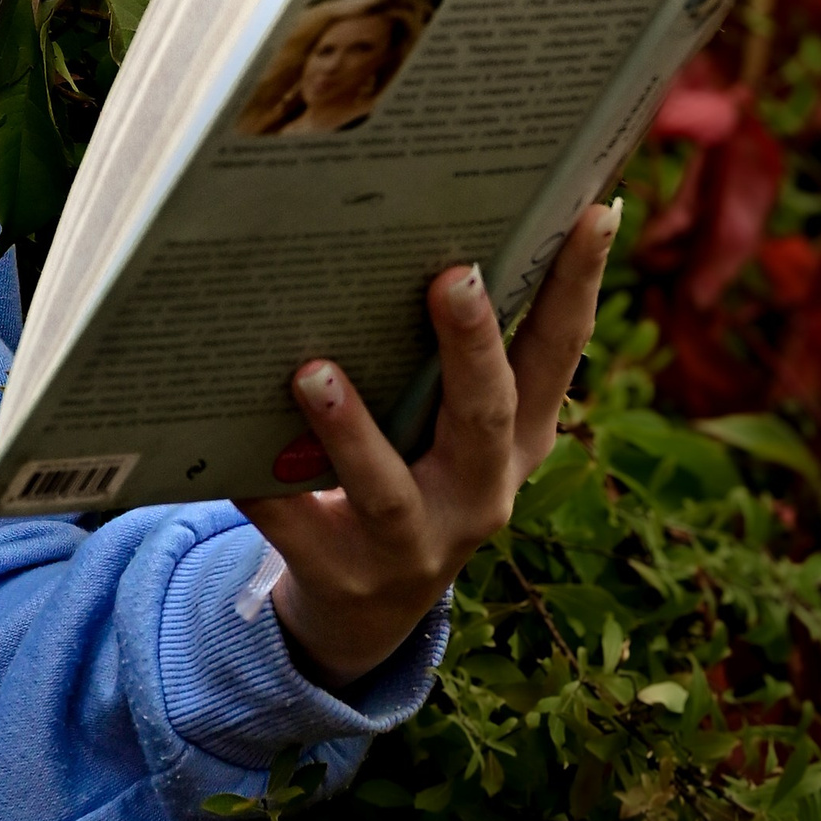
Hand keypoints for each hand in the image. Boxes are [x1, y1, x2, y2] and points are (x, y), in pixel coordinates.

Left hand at [242, 202, 619, 687]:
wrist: (365, 609)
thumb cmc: (411, 469)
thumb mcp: (450, 423)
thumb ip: (450, 351)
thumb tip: (431, 218)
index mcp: (518, 441)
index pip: (559, 354)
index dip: (582, 285)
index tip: (594, 211)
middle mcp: (480, 493)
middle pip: (485, 418)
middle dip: (471, 347)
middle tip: (453, 276)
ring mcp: (414, 544)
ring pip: (387, 489)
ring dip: (353, 431)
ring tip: (313, 372)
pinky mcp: (342, 574)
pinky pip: (293, 525)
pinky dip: (262, 489)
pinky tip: (226, 453)